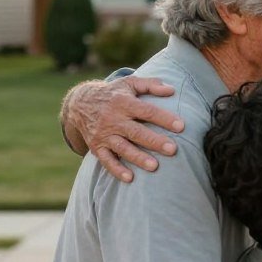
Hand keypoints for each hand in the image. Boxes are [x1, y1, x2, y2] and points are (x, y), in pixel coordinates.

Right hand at [61, 76, 182, 182]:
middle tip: (172, 149)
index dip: (164, 118)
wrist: (80, 103)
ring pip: (123, 148)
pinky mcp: (96, 147)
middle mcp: (113, 119)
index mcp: (124, 102)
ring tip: (155, 166)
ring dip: (138, 158)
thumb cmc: (114, 93)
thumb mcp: (130, 83)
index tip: (181, 126)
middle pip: (136, 132)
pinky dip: (116, 170)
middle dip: (154, 141)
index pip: (147, 111)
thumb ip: (151, 84)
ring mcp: (104, 134)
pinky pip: (106, 160)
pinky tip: (130, 178)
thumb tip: (172, 90)